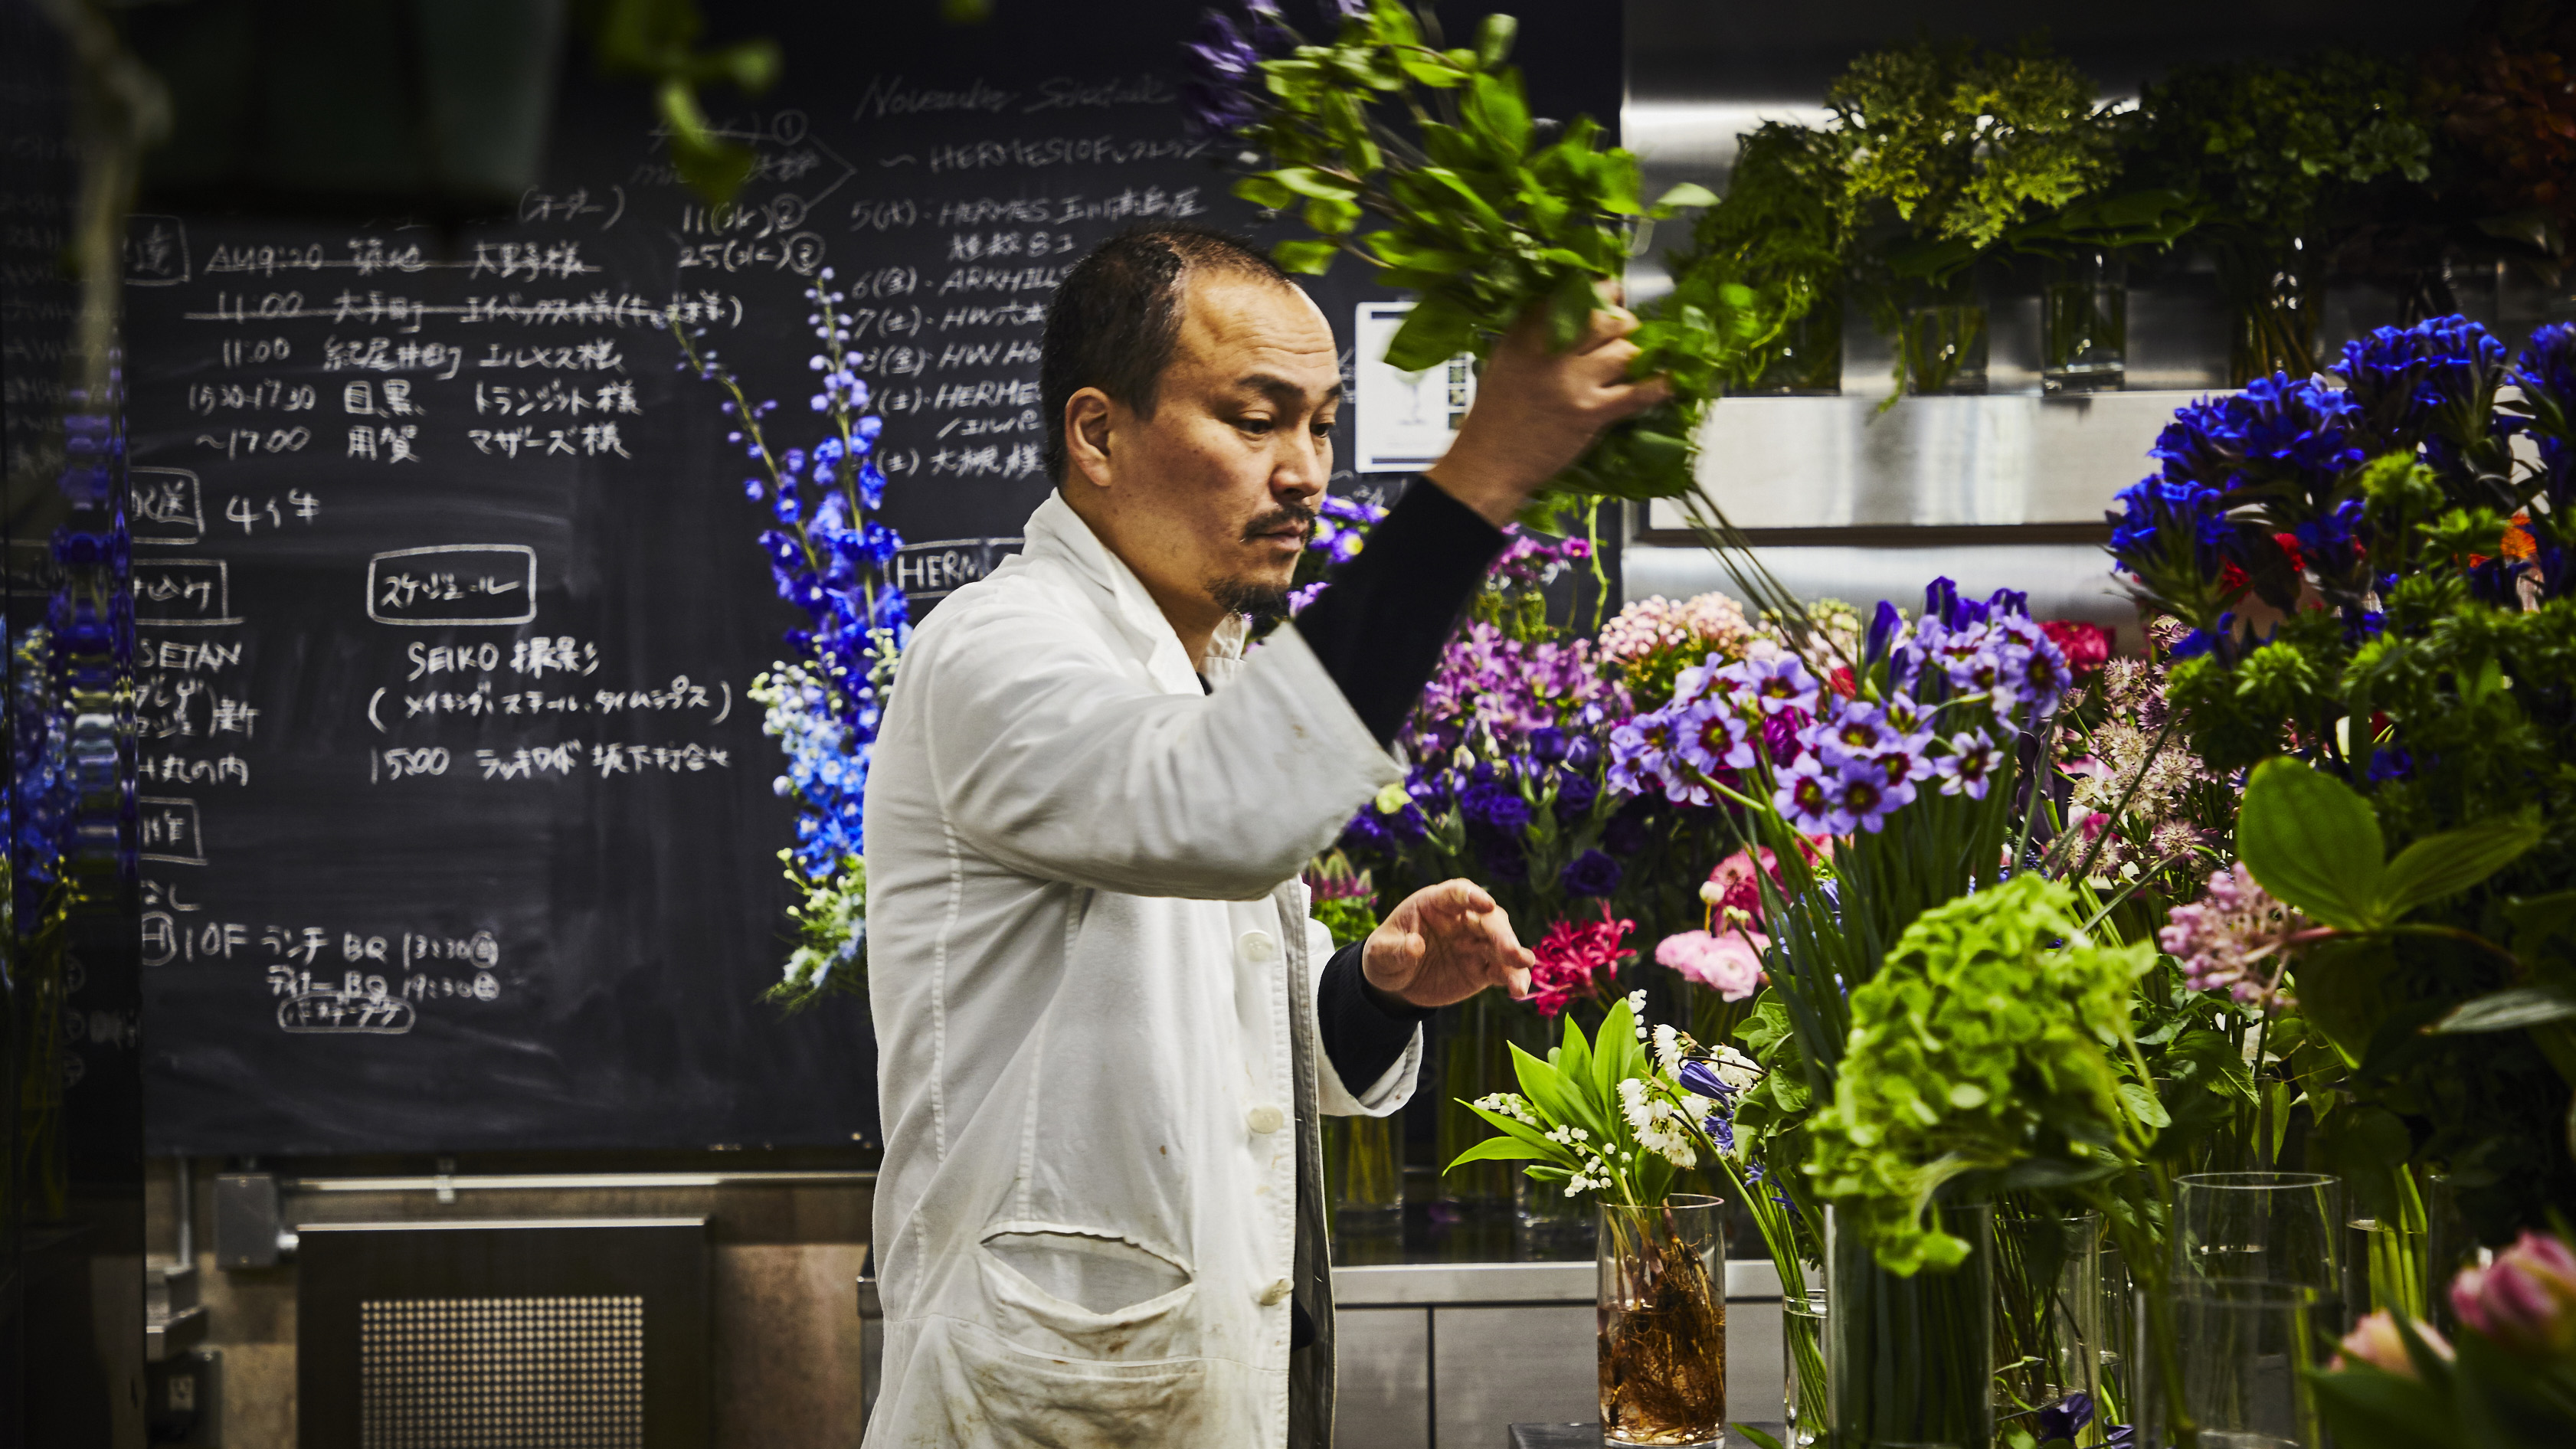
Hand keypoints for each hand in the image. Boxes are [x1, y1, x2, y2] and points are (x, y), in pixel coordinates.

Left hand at [1361, 879, 1534, 1008]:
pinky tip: (1518, 990)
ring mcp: (1474, 943)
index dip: (1472, 896)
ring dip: (1515, 954)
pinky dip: (1514, 977)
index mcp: (1434, 904)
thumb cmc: (1385, 957)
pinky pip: (1502, 970)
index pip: (1456, 893)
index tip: (1486, 903)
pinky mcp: (1482, 968)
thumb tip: (1415, 946)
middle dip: (1501, 933)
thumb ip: (1395, 950)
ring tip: (1524, 964)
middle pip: (1487, 919)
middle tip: (1511, 950)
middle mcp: (1461, 919)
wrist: (1396, 983)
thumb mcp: (1379, 954)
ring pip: (1501, 943)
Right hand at [1424, 286, 1673, 526]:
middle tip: (1626, 332)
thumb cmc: (1497, 413)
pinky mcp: (1591, 413)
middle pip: (1608, 318)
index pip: (1577, 295)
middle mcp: (1552, 350)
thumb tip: (1579, 312)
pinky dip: (1658, 386)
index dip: (1603, 293)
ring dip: (1637, 356)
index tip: (1612, 296)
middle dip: (1624, 322)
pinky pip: (1637, 393)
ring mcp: (1573, 382)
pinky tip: (1668, 382)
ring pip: (1626, 351)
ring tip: (1634, 362)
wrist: (1489, 462)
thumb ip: (1537, 330)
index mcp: (1528, 332)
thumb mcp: (1507, 357)